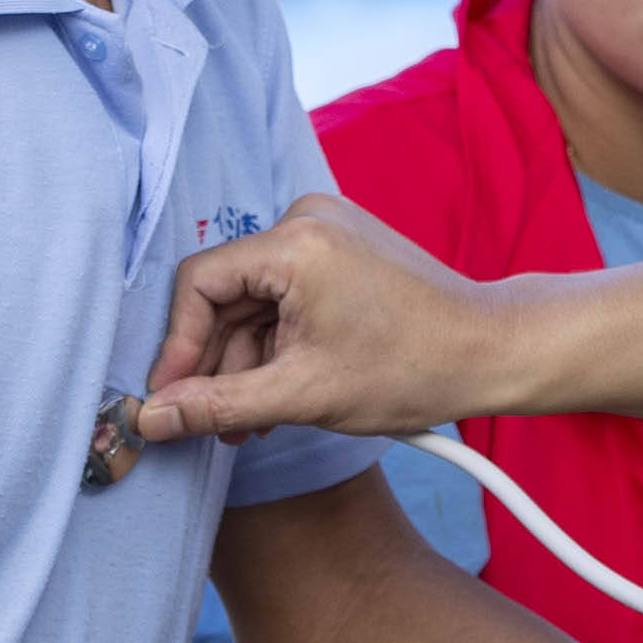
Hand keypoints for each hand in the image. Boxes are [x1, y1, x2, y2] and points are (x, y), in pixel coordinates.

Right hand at [142, 194, 515, 444]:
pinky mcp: (343, 250)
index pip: (199, 284)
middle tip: (211, 423)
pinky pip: (285, 295)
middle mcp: (307, 220)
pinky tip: (279, 393)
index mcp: (295, 242)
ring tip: (252, 422)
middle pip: (226, 293)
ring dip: (247, 361)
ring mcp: (328, 232)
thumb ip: (218, 405)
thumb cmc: (412, 369)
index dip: (178, 347)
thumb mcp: (303, 395)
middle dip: (217, 362)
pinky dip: (277, 342)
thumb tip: (150, 419)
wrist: (492, 353)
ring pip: (255, 300)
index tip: (171, 399)